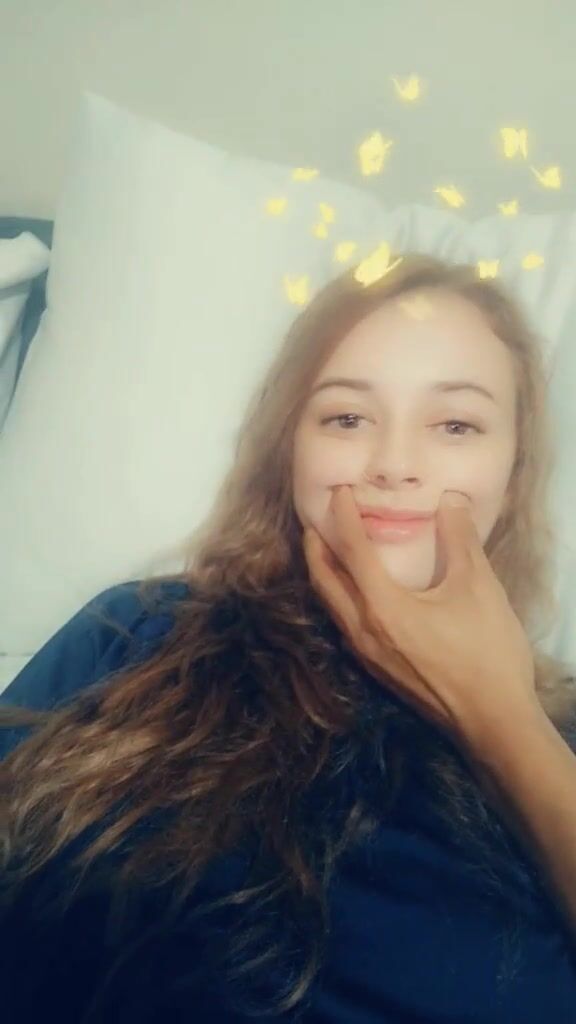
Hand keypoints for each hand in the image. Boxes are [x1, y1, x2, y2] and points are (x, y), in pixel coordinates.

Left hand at [303, 485, 537, 745]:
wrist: (493, 723)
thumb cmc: (487, 653)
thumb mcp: (478, 587)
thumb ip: (460, 540)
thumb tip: (449, 501)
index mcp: (383, 606)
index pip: (353, 551)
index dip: (343, 518)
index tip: (339, 492)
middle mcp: (364, 630)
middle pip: (325, 581)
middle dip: (316, 548)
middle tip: (316, 521)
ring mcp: (367, 655)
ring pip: (331, 606)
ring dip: (324, 575)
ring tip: (327, 553)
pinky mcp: (377, 671)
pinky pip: (343, 626)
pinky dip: (339, 600)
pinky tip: (354, 596)